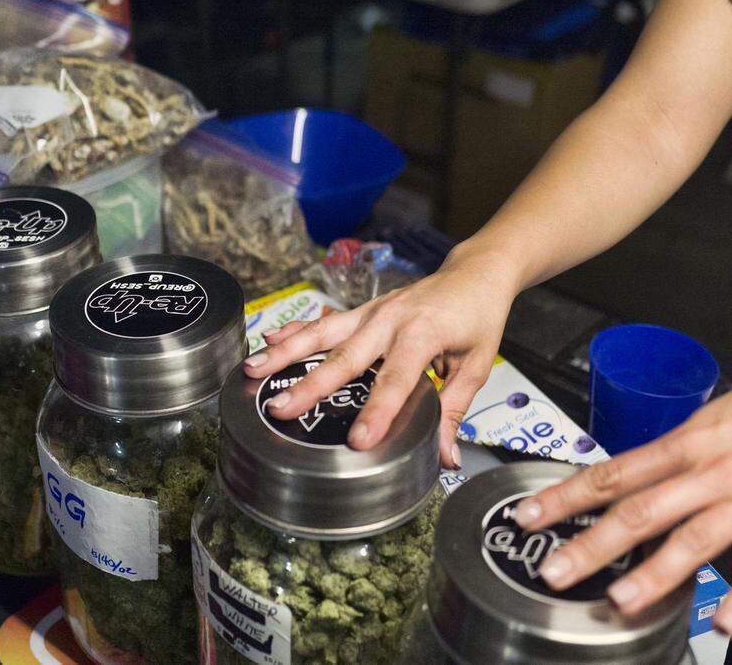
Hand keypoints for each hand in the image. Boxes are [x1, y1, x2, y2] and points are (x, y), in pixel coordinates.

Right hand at [242, 240, 519, 467]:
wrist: (474, 272)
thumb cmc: (478, 318)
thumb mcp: (477, 366)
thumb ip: (454, 411)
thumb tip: (445, 459)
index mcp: (423, 335)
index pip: (396, 380)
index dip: (377, 411)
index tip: (357, 441)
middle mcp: (391, 320)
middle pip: (346, 358)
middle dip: (311, 385)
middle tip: (281, 410)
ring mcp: (372, 312)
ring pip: (323, 334)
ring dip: (287, 352)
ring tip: (253, 370)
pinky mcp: (363, 310)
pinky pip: (324, 322)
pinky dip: (295, 330)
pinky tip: (267, 340)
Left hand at [512, 338, 731, 636]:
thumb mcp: (712, 419)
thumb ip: (672, 455)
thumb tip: (631, 480)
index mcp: (687, 443)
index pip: (612, 473)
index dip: (565, 497)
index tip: (529, 515)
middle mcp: (711, 473)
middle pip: (639, 512)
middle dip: (591, 544)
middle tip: (555, 570)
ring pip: (691, 542)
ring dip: (653, 575)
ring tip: (620, 600)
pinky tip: (722, 622)